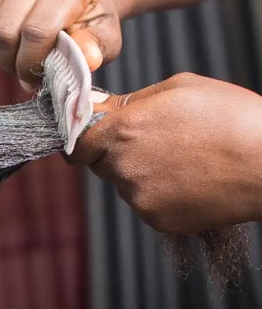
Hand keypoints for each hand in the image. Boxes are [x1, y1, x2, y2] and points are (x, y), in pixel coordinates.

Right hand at [0, 0, 121, 89]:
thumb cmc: (86, 13)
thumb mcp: (105, 31)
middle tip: (24, 70)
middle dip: (12, 62)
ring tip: (17, 55)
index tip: (35, 78)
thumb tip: (88, 58)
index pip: (36, 31)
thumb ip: (98, 46)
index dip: (31, 63)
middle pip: (4, 32)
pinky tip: (5, 42)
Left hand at [70, 73, 261, 234]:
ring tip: (183, 161)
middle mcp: (124, 167)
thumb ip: (130, 102)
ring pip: (126, 185)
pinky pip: (146, 205)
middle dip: (118, 154)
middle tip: (156, 143)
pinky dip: (161, 196)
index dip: (85, 140)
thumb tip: (101, 109)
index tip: (96, 137)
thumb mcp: (178, 89)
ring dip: (142, 174)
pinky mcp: (158, 220)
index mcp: (123, 131)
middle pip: (102, 164)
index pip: (77, 145)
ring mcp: (140, 198)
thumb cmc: (232, 118)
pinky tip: (190, 181)